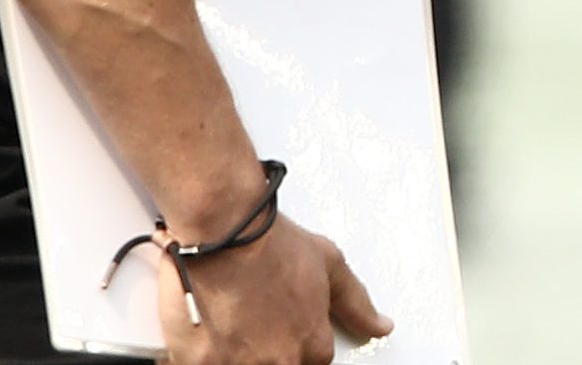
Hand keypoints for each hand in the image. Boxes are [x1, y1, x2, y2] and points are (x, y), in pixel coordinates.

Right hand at [153, 210, 390, 364]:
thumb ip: (356, 302)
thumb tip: (381, 327)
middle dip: (263, 348)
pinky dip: (200, 353)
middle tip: (250, 320)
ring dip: (234, 351)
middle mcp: (279, 361)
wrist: (225, 229)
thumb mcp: (328, 264)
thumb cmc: (272, 242)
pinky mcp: (199, 363)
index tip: (280, 327)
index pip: (312, 362)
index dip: (294, 341)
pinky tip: (202, 330)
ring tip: (226, 321)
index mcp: (311, 345)